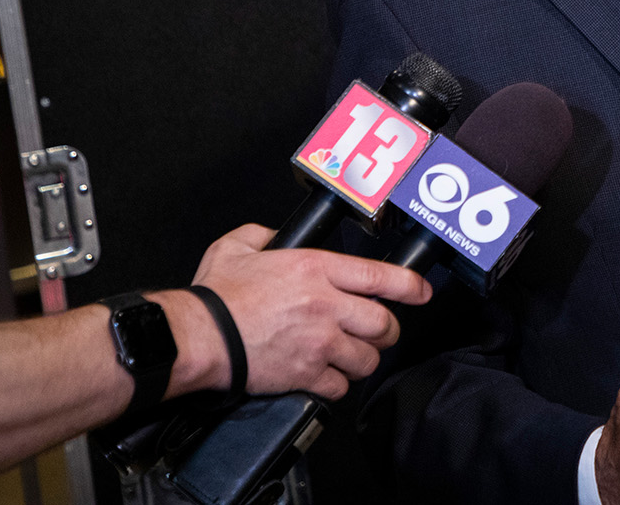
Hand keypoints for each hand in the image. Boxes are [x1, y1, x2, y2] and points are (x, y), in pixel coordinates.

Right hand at [163, 222, 432, 399]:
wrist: (198, 337)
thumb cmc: (215, 296)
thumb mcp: (237, 246)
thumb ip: (264, 235)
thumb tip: (275, 236)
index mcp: (315, 269)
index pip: (380, 276)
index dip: (409, 285)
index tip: (421, 292)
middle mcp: (325, 304)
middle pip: (383, 323)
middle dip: (386, 331)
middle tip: (379, 332)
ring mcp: (319, 342)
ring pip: (367, 358)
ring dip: (363, 360)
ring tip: (352, 356)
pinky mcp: (306, 373)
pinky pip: (340, 385)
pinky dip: (337, 385)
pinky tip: (326, 377)